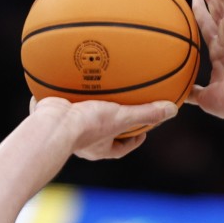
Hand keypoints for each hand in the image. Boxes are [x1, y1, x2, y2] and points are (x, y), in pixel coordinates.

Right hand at [30, 96, 177, 160]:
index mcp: (98, 148)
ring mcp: (64, 128)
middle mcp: (81, 142)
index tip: (143, 132)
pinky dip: (65, 91)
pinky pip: (60, 102)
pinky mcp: (51, 114)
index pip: (120, 149)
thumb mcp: (121, 118)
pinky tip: (69, 73)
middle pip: (100, 133)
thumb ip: (146, 114)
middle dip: (109, 123)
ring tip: (94, 88)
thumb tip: (173, 110)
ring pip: (79, 118)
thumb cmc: (86, 126)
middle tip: (120, 110)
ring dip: (86, 106)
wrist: (50, 124)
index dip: (133, 141)